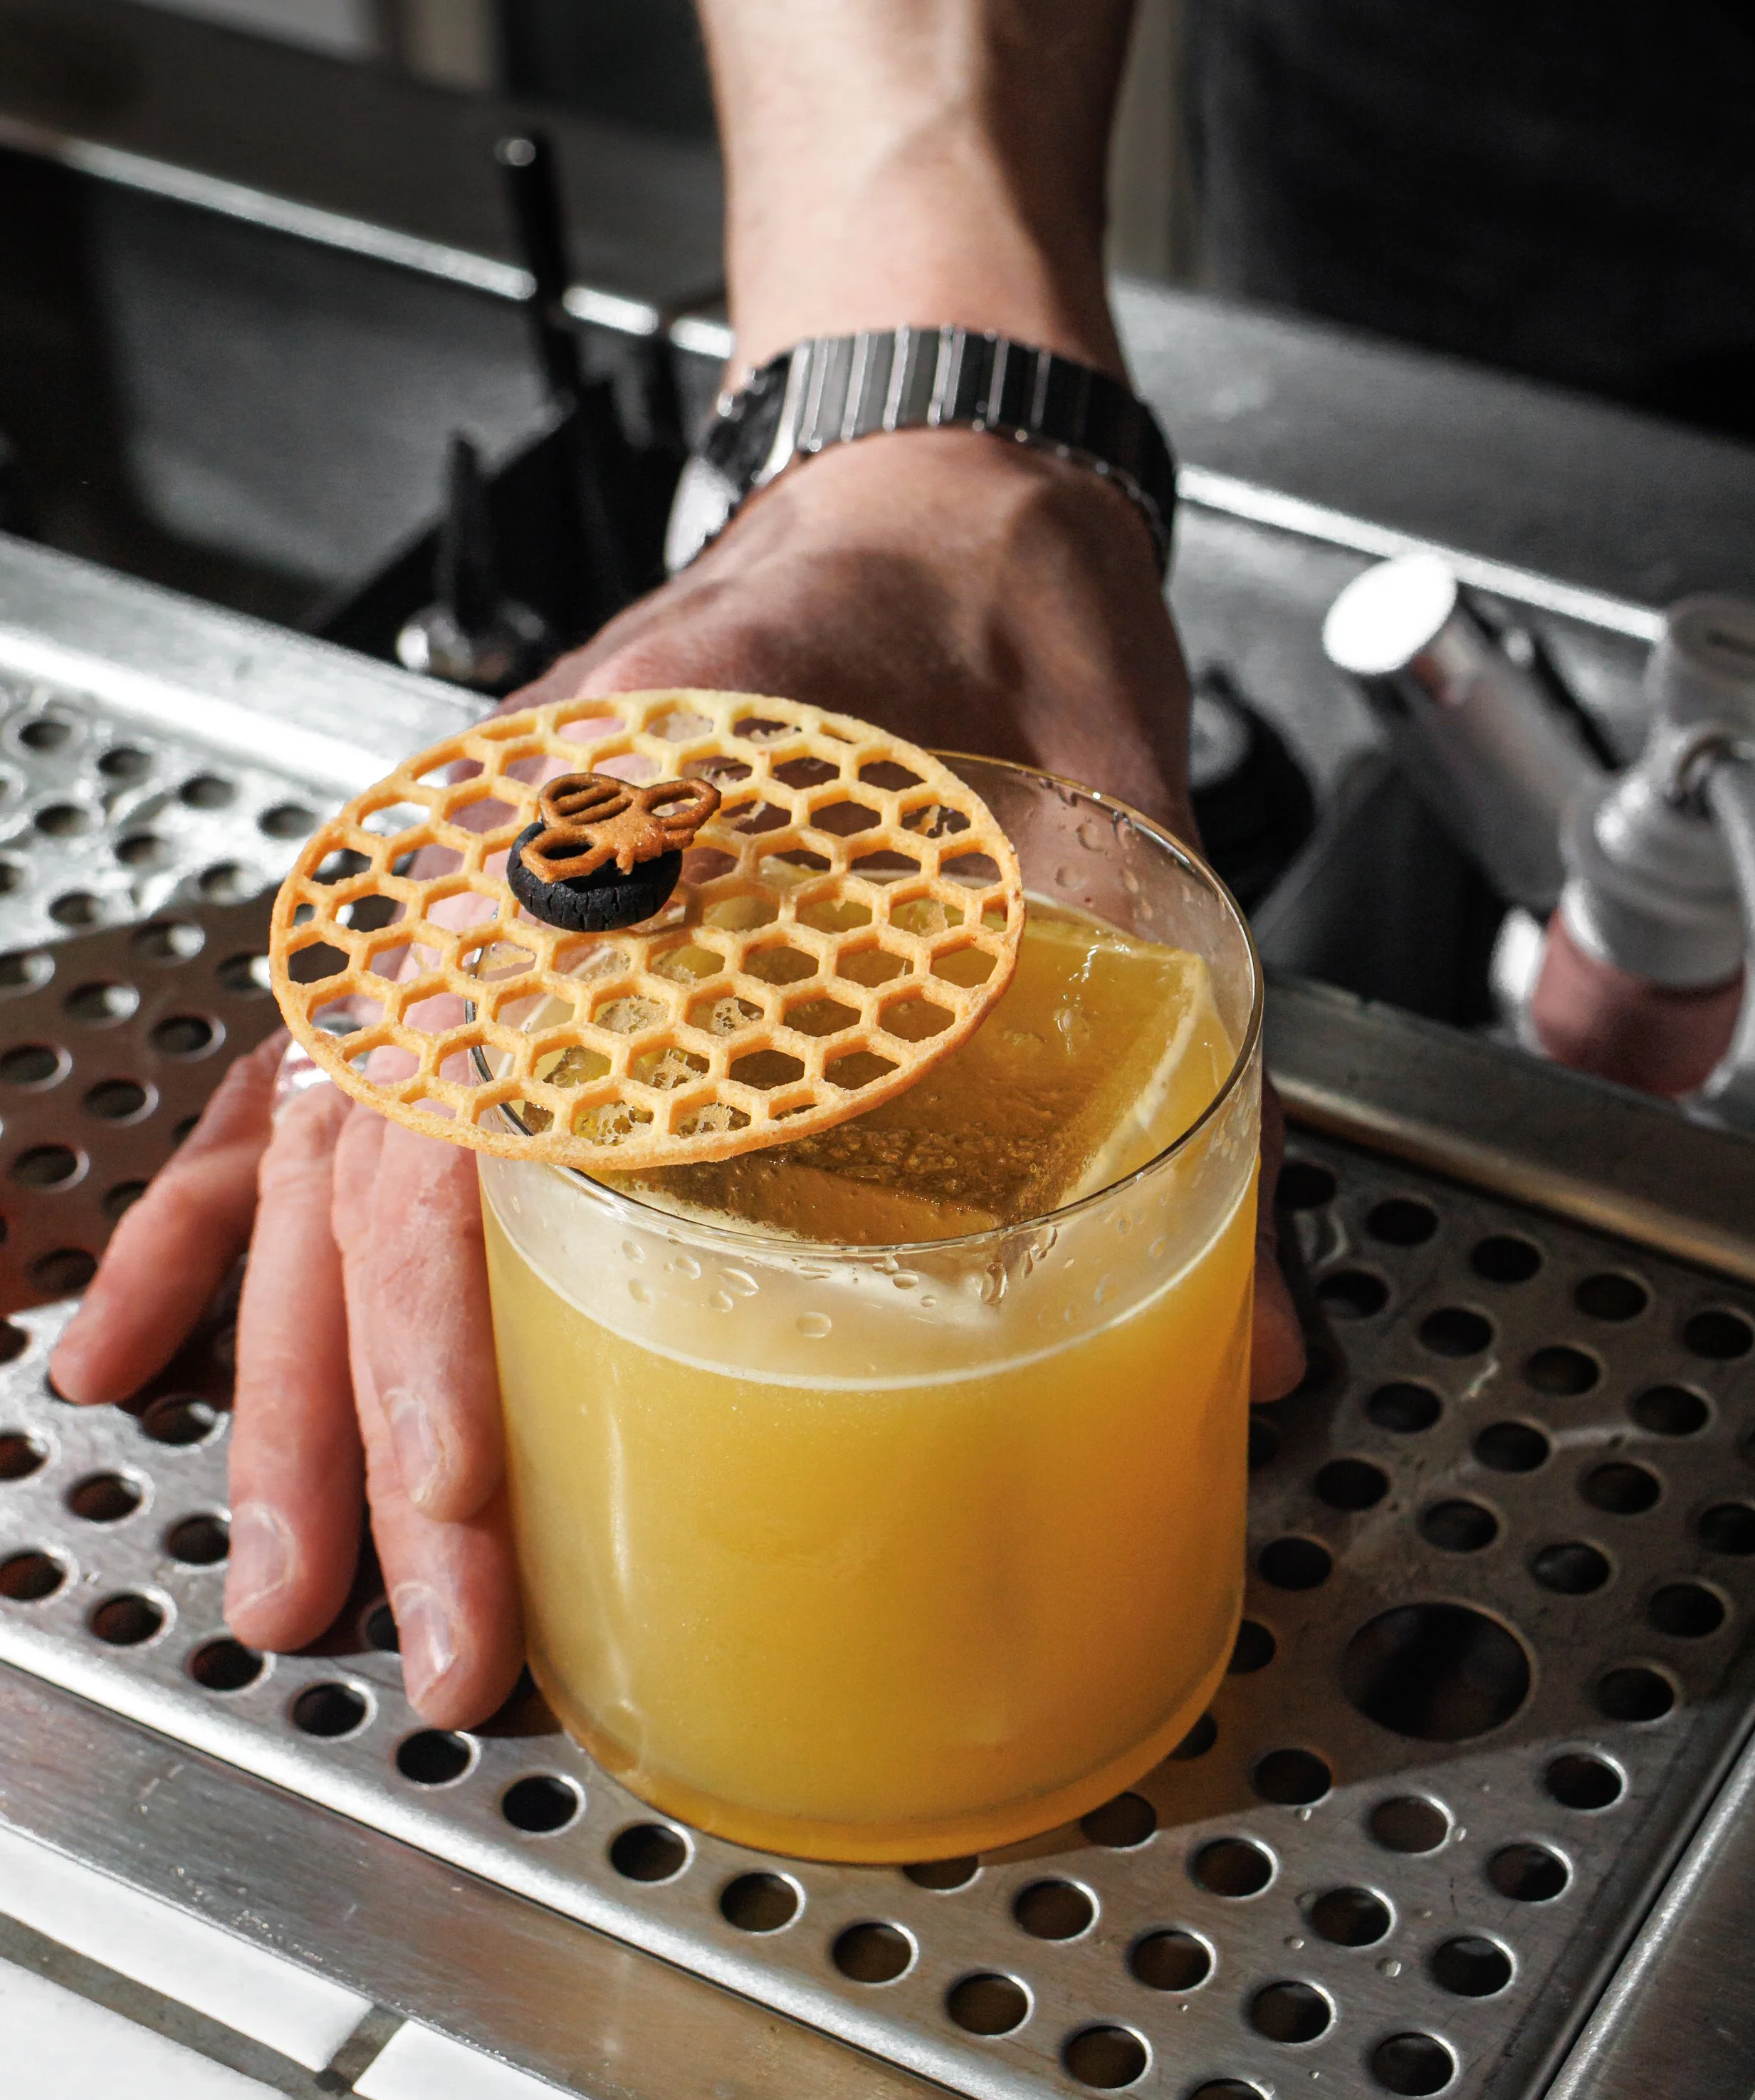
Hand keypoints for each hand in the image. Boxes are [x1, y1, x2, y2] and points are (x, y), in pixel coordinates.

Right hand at [51, 429, 1303, 1725]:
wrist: (926, 470)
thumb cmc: (993, 603)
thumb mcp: (1107, 808)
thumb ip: (1186, 1058)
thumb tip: (1264, 1334)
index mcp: (646, 797)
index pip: (491, 1088)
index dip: (457, 1322)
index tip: (475, 1497)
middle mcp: (514, 845)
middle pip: (380, 1159)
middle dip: (372, 1419)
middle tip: (409, 1629)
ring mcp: (469, 877)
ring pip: (321, 1144)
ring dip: (288, 1368)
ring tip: (285, 1575)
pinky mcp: (472, 913)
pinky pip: (311, 1077)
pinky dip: (224, 1218)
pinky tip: (146, 1338)